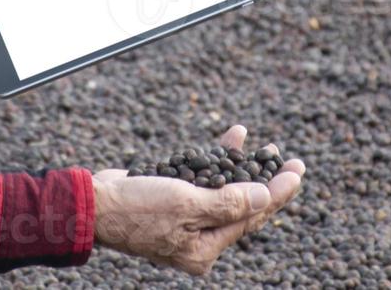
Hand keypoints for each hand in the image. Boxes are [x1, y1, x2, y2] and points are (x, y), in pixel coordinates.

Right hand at [90, 124, 305, 275]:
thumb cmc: (137, 207)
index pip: (252, 217)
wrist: (92, 203)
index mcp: (204, 249)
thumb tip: (267, 198)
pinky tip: (229, 141)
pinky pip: (204, 181)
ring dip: (242, 166)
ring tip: (261, 144)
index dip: (278, 192)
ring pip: (225, 191)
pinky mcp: (173, 201)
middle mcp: (197, 239)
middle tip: (286, 157)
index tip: (297, 171)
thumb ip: (230, 202)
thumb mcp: (188, 204)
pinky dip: (216, 161)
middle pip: (242, 207)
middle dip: (264, 179)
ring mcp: (185, 220)